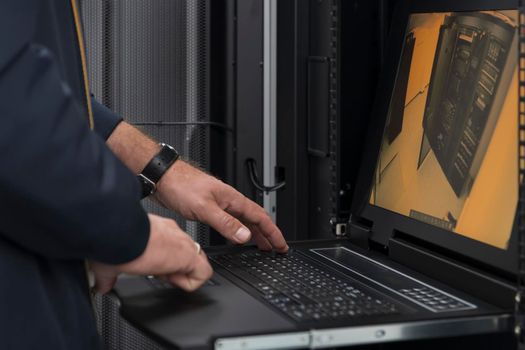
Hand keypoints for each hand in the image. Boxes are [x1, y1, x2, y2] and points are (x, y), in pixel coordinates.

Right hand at [89, 214, 212, 293]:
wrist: (116, 233)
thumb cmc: (112, 241)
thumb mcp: (109, 261)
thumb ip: (108, 274)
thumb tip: (101, 285)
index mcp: (156, 230)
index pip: (170, 247)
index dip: (162, 264)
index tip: (148, 268)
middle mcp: (172, 233)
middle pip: (185, 254)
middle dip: (172, 270)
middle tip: (155, 274)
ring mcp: (182, 244)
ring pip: (195, 262)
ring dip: (180, 275)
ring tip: (161, 276)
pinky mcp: (189, 255)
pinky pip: (202, 274)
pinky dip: (189, 283)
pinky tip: (171, 281)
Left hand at [154, 160, 288, 251]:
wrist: (163, 176)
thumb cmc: (181, 185)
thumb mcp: (204, 208)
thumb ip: (225, 223)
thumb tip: (245, 236)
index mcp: (232, 199)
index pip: (261, 217)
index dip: (273, 232)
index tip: (281, 245)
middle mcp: (229, 201)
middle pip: (256, 219)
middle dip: (269, 234)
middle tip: (276, 248)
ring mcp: (220, 204)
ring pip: (244, 220)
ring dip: (256, 233)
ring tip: (263, 246)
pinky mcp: (210, 208)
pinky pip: (232, 221)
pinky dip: (240, 231)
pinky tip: (238, 237)